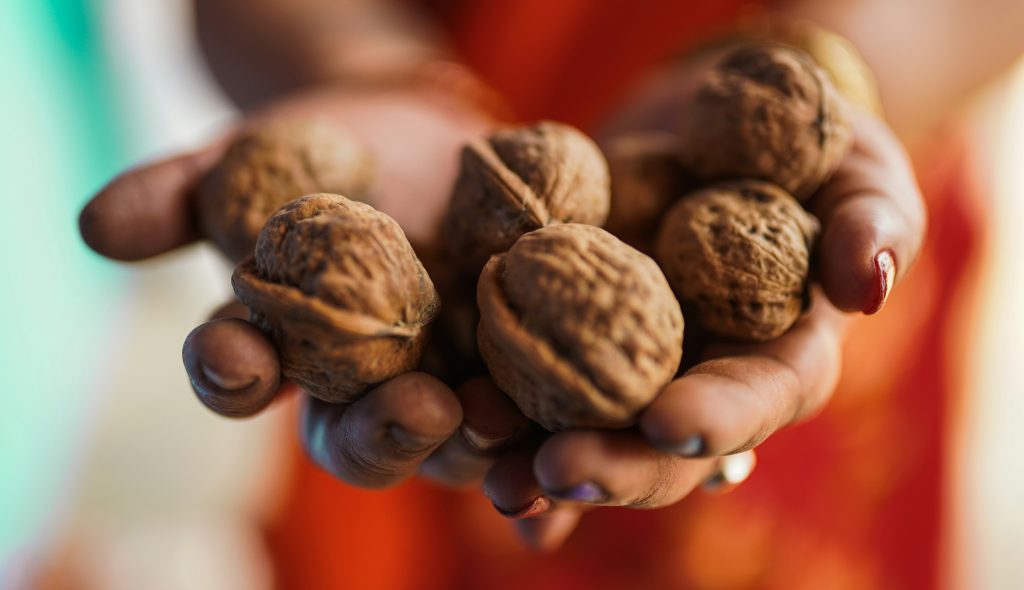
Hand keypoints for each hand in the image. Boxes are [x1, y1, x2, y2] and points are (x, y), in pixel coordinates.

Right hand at [79, 85, 515, 488]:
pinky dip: (540, 449)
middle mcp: (362, 387)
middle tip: (414, 411)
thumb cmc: (319, 147)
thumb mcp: (249, 159)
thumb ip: (181, 194)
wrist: (419, 129)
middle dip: (382, 431)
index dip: (232, 372)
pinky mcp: (516, 366)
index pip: (243, 378)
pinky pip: (532, 419)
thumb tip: (93, 226)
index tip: (235, 356)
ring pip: (454, 440)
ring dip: (476, 444)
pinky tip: (557, 470)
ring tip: (500, 422)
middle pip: (361, 435)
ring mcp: (445, 382)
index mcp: (284, 348)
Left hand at [480, 104, 926, 549]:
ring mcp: (633, 368)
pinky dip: (504, 421)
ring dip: (535, 459)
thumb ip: (871, 224)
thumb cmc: (811, 150)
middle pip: (660, 450)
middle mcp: (700, 383)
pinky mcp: (573, 335)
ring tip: (488, 472)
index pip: (752, 402)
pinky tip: (465, 446)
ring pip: (587, 430)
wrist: (716, 125)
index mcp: (778, 362)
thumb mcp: (859, 172)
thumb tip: (867, 284)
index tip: (666, 426)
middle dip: (612, 464)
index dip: (713, 421)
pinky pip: (535, 387)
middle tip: (553, 471)